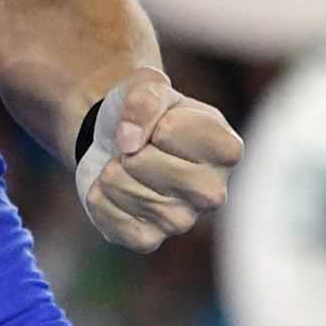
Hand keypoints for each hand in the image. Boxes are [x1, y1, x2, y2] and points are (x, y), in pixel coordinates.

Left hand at [75, 68, 243, 252]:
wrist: (119, 141)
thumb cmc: (145, 113)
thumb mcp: (148, 85)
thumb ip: (143, 98)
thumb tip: (129, 142)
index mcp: (226, 148)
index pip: (168, 130)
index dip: (151, 119)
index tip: (159, 123)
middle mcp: (213, 192)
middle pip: (142, 162)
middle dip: (128, 147)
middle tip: (139, 147)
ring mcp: (182, 221)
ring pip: (122, 187)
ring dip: (111, 169)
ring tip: (128, 165)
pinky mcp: (149, 240)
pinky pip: (107, 214)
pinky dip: (99, 195)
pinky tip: (117, 190)